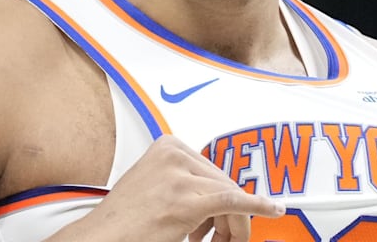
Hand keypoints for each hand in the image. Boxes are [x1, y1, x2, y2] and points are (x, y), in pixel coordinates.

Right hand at [57, 135, 284, 241]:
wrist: (102, 239)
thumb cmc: (125, 220)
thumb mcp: (158, 187)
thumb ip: (187, 181)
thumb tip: (226, 191)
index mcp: (168, 145)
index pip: (213, 172)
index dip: (222, 202)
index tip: (217, 225)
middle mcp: (174, 153)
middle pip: (223, 183)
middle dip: (228, 217)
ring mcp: (180, 175)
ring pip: (228, 197)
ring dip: (230, 227)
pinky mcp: (186, 199)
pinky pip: (232, 202)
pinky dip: (257, 206)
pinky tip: (274, 209)